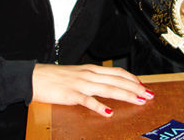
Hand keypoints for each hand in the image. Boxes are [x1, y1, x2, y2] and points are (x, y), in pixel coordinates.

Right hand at [31, 63, 153, 116]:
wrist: (34, 77)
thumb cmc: (54, 77)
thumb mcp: (76, 75)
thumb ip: (91, 79)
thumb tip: (106, 84)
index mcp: (91, 70)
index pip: (117, 73)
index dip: (132, 79)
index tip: (144, 86)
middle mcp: (89, 75)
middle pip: (117, 80)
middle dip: (136, 88)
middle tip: (149, 95)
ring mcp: (80, 84)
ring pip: (108, 89)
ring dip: (126, 95)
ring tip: (139, 100)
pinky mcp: (70, 94)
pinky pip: (87, 101)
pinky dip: (99, 106)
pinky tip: (108, 112)